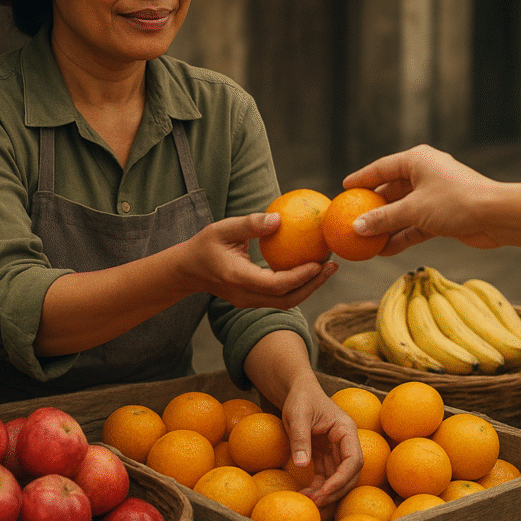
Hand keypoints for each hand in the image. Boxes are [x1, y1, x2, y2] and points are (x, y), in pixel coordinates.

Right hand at [175, 212, 337, 308]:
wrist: (187, 270)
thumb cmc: (203, 245)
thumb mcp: (222, 228)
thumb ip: (250, 224)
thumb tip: (280, 218)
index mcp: (237, 278)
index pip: (275, 285)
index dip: (300, 277)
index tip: (319, 262)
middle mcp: (245, 296)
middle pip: (286, 300)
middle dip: (313, 285)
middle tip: (333, 266)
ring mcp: (248, 302)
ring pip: (285, 302)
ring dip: (308, 287)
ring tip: (327, 268)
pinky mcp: (251, 300)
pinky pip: (279, 297)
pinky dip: (297, 286)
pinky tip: (309, 269)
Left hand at [280, 378, 362, 507]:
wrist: (297, 390)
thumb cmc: (300, 398)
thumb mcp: (297, 415)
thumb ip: (300, 438)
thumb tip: (301, 466)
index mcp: (346, 430)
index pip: (353, 459)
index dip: (342, 478)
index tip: (325, 490)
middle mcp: (346, 442)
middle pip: (349, 473)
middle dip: (335, 490)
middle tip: (316, 502)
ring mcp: (337, 449)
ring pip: (338, 477)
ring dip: (327, 492)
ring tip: (310, 501)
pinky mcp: (326, 454)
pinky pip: (326, 475)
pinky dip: (319, 486)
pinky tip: (307, 494)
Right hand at [342, 144, 520, 253]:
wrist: (497, 217)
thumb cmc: (455, 202)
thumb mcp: (413, 209)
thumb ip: (383, 218)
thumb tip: (356, 227)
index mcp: (417, 160)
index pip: (381, 168)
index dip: (361, 179)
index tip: (344, 189)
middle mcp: (425, 174)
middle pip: (391, 190)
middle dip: (373, 208)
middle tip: (352, 218)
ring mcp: (434, 194)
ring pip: (402, 210)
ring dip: (386, 226)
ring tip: (366, 240)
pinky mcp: (442, 214)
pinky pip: (415, 224)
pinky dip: (402, 235)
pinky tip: (385, 249)